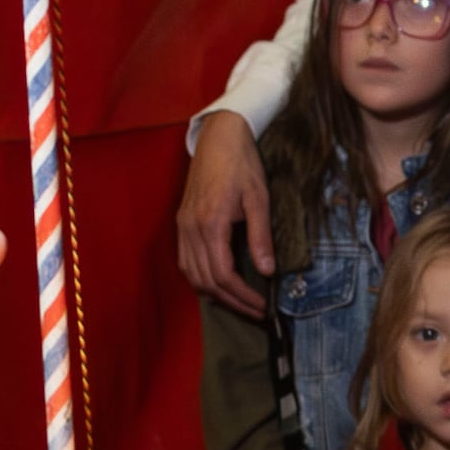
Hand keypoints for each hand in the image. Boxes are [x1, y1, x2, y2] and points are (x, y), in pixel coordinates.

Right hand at [173, 111, 274, 315]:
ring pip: (192, 275)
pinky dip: (202, 279)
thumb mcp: (259, 198)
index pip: (223, 274)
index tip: (262, 307)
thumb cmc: (242, 164)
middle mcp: (191, 228)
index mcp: (210, 222)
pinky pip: (186, 262)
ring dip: (215, 294)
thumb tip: (267, 271)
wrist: (218, 137)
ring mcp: (182, 226)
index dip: (243, 296)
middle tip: (256, 312)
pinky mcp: (181, 223)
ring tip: (240, 303)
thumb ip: (260, 236)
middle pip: (206, 281)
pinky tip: (219, 284)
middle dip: (232, 302)